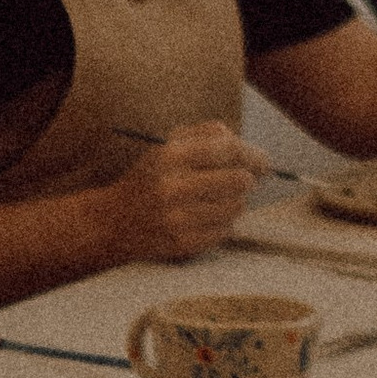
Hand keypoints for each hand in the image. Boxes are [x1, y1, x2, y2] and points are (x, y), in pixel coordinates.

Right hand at [104, 122, 266, 264]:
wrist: (112, 222)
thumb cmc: (150, 178)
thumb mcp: (169, 145)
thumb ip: (207, 134)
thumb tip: (247, 147)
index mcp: (171, 156)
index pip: (228, 149)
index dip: (253, 154)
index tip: (264, 162)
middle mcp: (173, 187)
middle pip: (239, 180)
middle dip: (247, 179)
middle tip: (243, 181)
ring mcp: (177, 218)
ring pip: (236, 207)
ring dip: (235, 202)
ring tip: (218, 199)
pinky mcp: (181, 243)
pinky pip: (225, 231)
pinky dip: (222, 224)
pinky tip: (205, 218)